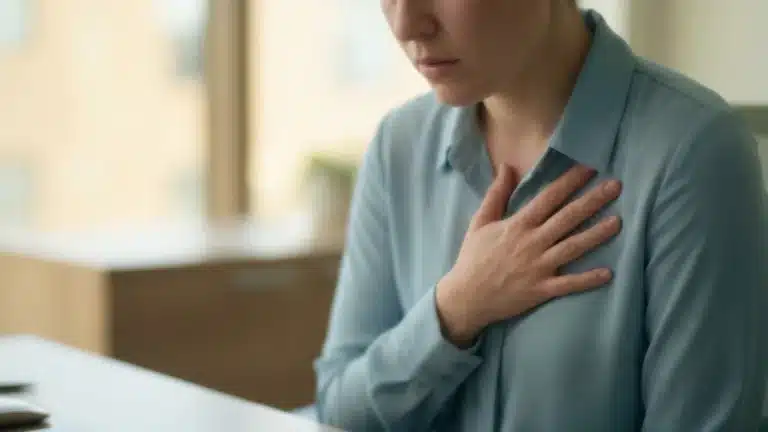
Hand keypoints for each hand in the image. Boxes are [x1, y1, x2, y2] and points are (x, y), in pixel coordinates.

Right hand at [436, 164, 621, 346]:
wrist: (466, 297)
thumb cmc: (473, 258)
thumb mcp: (480, 222)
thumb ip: (496, 194)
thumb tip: (507, 166)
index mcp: (518, 225)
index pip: (549, 198)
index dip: (570, 182)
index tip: (589, 168)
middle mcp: (532, 243)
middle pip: (567, 218)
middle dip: (592, 200)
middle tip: (615, 186)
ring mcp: (539, 267)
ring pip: (573, 247)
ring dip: (597, 234)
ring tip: (618, 222)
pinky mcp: (541, 290)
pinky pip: (569, 284)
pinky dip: (588, 279)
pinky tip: (608, 273)